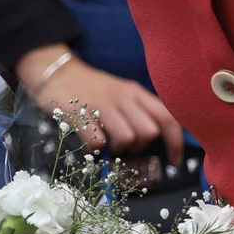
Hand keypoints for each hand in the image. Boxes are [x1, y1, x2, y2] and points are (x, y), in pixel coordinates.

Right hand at [18, 44, 184, 164]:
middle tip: (128, 149)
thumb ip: (139, 111)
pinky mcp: (81, 115)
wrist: (58, 72)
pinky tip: (91, 143)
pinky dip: (97, 149)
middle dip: (141, 147)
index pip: (167, 118)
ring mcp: (102, 105)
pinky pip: (98, 142)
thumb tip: (155, 140)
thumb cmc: (93, 89)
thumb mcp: (122, 93)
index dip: (175, 143)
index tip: (173, 161)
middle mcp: (124, 97)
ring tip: (109, 146)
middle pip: (149, 132)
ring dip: (119, 150)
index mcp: (136, 92)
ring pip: (128, 138)